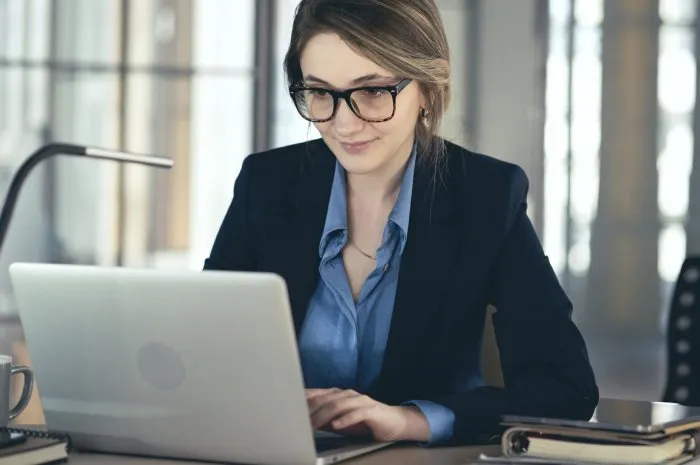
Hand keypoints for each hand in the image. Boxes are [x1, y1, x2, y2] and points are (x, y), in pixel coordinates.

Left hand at [305, 388, 430, 441]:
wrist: (393, 422)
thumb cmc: (365, 421)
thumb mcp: (341, 420)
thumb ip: (325, 418)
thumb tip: (305, 421)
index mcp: (339, 394)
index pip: (317, 394)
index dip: (303, 401)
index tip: (289, 409)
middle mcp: (347, 394)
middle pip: (324, 399)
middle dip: (310, 411)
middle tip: (298, 422)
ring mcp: (359, 400)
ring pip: (337, 405)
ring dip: (323, 416)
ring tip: (312, 425)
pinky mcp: (371, 410)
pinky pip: (356, 413)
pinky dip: (345, 419)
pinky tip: (336, 425)